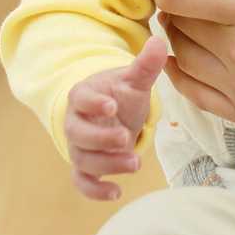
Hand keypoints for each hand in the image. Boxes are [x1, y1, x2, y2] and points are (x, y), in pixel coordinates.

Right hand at [62, 36, 167, 201]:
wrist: (112, 112)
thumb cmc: (121, 94)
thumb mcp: (134, 80)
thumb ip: (146, 65)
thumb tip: (159, 41)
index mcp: (84, 96)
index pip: (81, 98)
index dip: (94, 103)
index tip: (111, 105)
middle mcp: (76, 122)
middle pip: (79, 134)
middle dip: (101, 138)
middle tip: (126, 138)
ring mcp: (79, 146)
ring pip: (83, 159)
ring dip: (106, 165)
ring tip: (135, 164)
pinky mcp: (85, 166)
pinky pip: (82, 182)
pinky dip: (95, 190)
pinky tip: (116, 193)